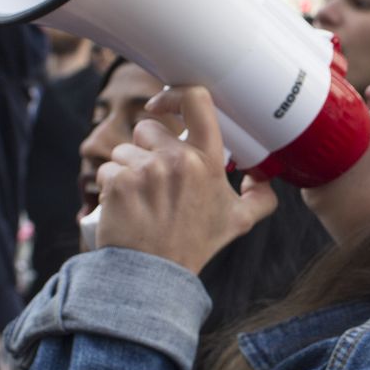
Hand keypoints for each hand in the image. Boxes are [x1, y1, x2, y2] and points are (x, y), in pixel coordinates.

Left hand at [93, 87, 278, 273]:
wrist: (154, 276)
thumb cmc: (193, 245)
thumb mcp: (237, 222)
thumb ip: (259, 198)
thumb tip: (262, 179)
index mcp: (208, 161)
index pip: (197, 102)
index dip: (175, 94)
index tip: (161, 104)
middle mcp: (179, 160)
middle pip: (147, 129)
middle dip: (145, 149)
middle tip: (154, 182)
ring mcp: (147, 170)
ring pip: (123, 150)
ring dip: (127, 170)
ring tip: (139, 200)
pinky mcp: (119, 182)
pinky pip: (107, 170)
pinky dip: (111, 187)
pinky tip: (123, 207)